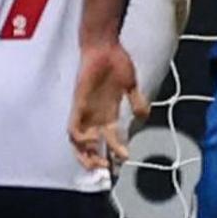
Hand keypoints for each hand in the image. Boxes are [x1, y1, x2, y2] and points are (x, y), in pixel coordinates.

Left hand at [70, 42, 143, 171]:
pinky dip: (80, 137)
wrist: (104, 46)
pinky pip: (73, 125)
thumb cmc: (117, 63)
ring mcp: (85, 110)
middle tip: (108, 172)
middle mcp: (95, 115)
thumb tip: (143, 118)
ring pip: (79, 141)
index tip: (122, 165)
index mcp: (107, 113)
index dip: (112, 154)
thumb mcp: (130, 85)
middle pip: (90, 146)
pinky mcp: (79, 103)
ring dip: (86, 154)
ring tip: (99, 163)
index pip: (107, 140)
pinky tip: (91, 141)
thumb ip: (137, 102)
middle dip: (96, 161)